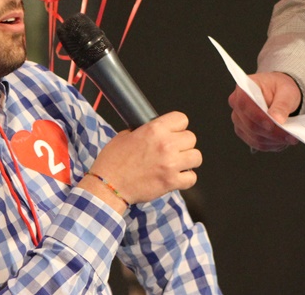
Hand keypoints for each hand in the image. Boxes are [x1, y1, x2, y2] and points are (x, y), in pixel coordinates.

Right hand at [83, 112, 200, 210]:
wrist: (108, 185)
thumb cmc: (113, 161)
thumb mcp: (126, 135)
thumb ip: (145, 130)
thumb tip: (157, 130)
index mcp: (154, 129)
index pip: (182, 119)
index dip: (178, 126)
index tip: (174, 131)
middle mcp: (166, 145)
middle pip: (191, 138)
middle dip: (183, 143)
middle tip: (173, 150)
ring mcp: (170, 164)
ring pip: (196, 157)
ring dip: (188, 160)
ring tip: (177, 163)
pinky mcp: (171, 182)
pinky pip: (192, 178)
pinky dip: (186, 178)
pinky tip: (176, 177)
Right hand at [228, 71, 300, 150]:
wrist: (279, 94)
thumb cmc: (280, 88)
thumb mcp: (286, 91)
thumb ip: (282, 104)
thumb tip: (277, 119)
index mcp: (243, 89)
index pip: (245, 105)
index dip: (259, 117)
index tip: (275, 125)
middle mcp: (237, 104)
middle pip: (250, 124)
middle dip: (272, 133)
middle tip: (291, 136)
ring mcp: (239, 120)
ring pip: (254, 137)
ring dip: (273, 141)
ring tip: (289, 138)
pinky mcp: (244, 131)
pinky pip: (256, 143)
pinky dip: (271, 144)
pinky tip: (282, 141)